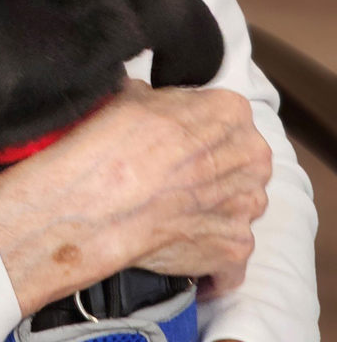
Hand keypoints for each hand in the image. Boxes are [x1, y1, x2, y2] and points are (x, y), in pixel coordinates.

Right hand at [0, 80, 270, 314]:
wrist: (94, 205)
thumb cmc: (110, 146)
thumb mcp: (130, 94)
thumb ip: (159, 98)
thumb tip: (149, 100)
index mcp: (229, 113)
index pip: (226, 114)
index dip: (196, 125)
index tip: (175, 137)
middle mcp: (250, 159)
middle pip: (241, 159)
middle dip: (214, 166)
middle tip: (174, 173)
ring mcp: (245, 207)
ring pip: (239, 202)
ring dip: (214, 205)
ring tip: (173, 207)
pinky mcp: (235, 249)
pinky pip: (231, 249)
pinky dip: (209, 248)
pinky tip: (178, 239)